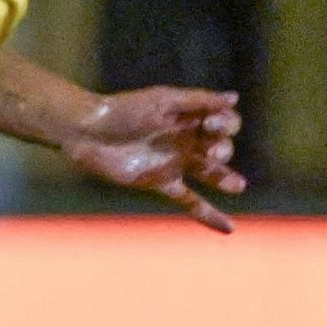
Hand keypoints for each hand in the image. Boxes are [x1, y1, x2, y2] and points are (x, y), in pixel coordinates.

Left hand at [62, 87, 245, 231]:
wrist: (88, 132)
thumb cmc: (124, 109)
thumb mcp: (163, 100)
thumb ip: (198, 100)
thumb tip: (234, 98)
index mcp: (190, 118)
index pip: (225, 122)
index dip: (226, 125)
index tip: (211, 126)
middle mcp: (187, 140)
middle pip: (221, 147)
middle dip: (223, 150)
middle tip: (211, 154)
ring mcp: (175, 163)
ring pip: (210, 174)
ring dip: (226, 179)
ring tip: (238, 186)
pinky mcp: (161, 183)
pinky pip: (190, 201)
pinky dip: (209, 215)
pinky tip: (229, 228)